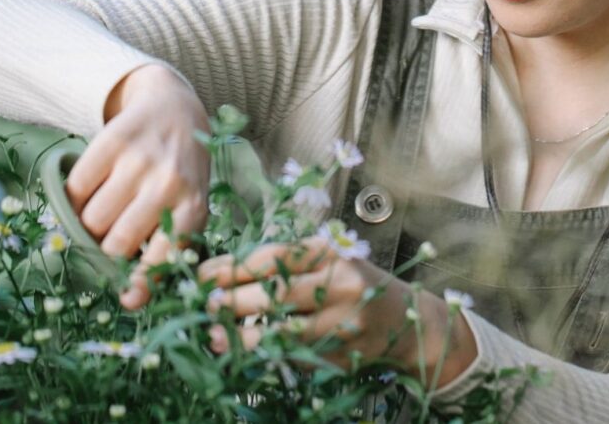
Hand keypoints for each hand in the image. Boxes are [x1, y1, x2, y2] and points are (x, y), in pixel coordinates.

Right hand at [66, 64, 210, 308]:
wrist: (175, 110)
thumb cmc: (181, 172)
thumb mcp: (189, 205)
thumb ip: (167, 246)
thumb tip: (132, 299)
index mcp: (194, 207)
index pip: (163, 257)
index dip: (142, 283)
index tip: (127, 299)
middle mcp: (170, 184)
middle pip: (117, 243)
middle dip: (106, 252)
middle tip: (107, 242)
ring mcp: (140, 160)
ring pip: (92, 219)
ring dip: (88, 225)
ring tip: (101, 213)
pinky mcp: (112, 140)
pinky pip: (76, 188)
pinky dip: (75, 197)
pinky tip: (91, 190)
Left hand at [197, 236, 477, 385]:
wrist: (408, 323)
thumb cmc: (355, 284)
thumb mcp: (328, 261)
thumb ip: (286, 265)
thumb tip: (223, 275)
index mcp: (332, 253)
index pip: (273, 258)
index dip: (232, 267)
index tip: (201, 274)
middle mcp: (341, 285)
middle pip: (275, 293)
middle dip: (232, 300)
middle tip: (203, 305)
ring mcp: (343, 323)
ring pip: (283, 331)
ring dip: (243, 335)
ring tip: (214, 336)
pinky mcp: (342, 355)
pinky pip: (296, 356)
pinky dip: (266, 354)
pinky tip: (244, 353)